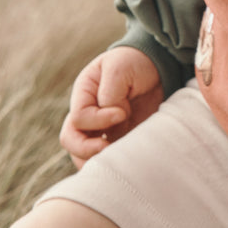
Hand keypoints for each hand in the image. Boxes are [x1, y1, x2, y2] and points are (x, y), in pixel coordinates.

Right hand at [60, 47, 163, 167]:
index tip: (122, 113)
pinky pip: (107, 159)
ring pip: (84, 156)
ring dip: (98, 161)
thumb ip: (111, 94)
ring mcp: (101, 131)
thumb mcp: (120, 69)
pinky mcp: (118, 140)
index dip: (99, 120)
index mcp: (83, 95)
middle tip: (109, 148)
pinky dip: (113, 165)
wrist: (156, 68)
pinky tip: (127, 164)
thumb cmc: (134, 62)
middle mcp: (87, 115)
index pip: (78, 118)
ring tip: (118, 161)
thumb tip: (114, 119)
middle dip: (87, 150)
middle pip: (71, 141)